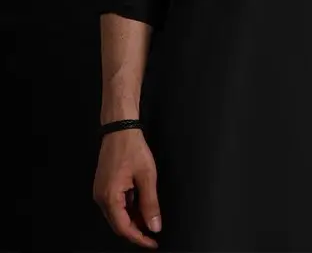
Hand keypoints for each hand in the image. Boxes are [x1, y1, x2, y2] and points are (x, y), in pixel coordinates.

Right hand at [93, 129, 161, 248]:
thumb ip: (150, 203)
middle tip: (153, 231)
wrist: (120, 128)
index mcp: (109, 197)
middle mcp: (101, 197)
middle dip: (136, 230)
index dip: (139, 238)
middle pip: (119, 224)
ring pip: (117, 215)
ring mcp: (100, 191)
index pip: (124, 228)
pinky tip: (140, 205)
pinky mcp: (104, 185)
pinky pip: (115, 204)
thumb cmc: (131, 147)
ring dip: (133, 219)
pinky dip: (128, 208)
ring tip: (149, 218)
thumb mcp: (146, 176)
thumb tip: (154, 225)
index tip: (153, 242)